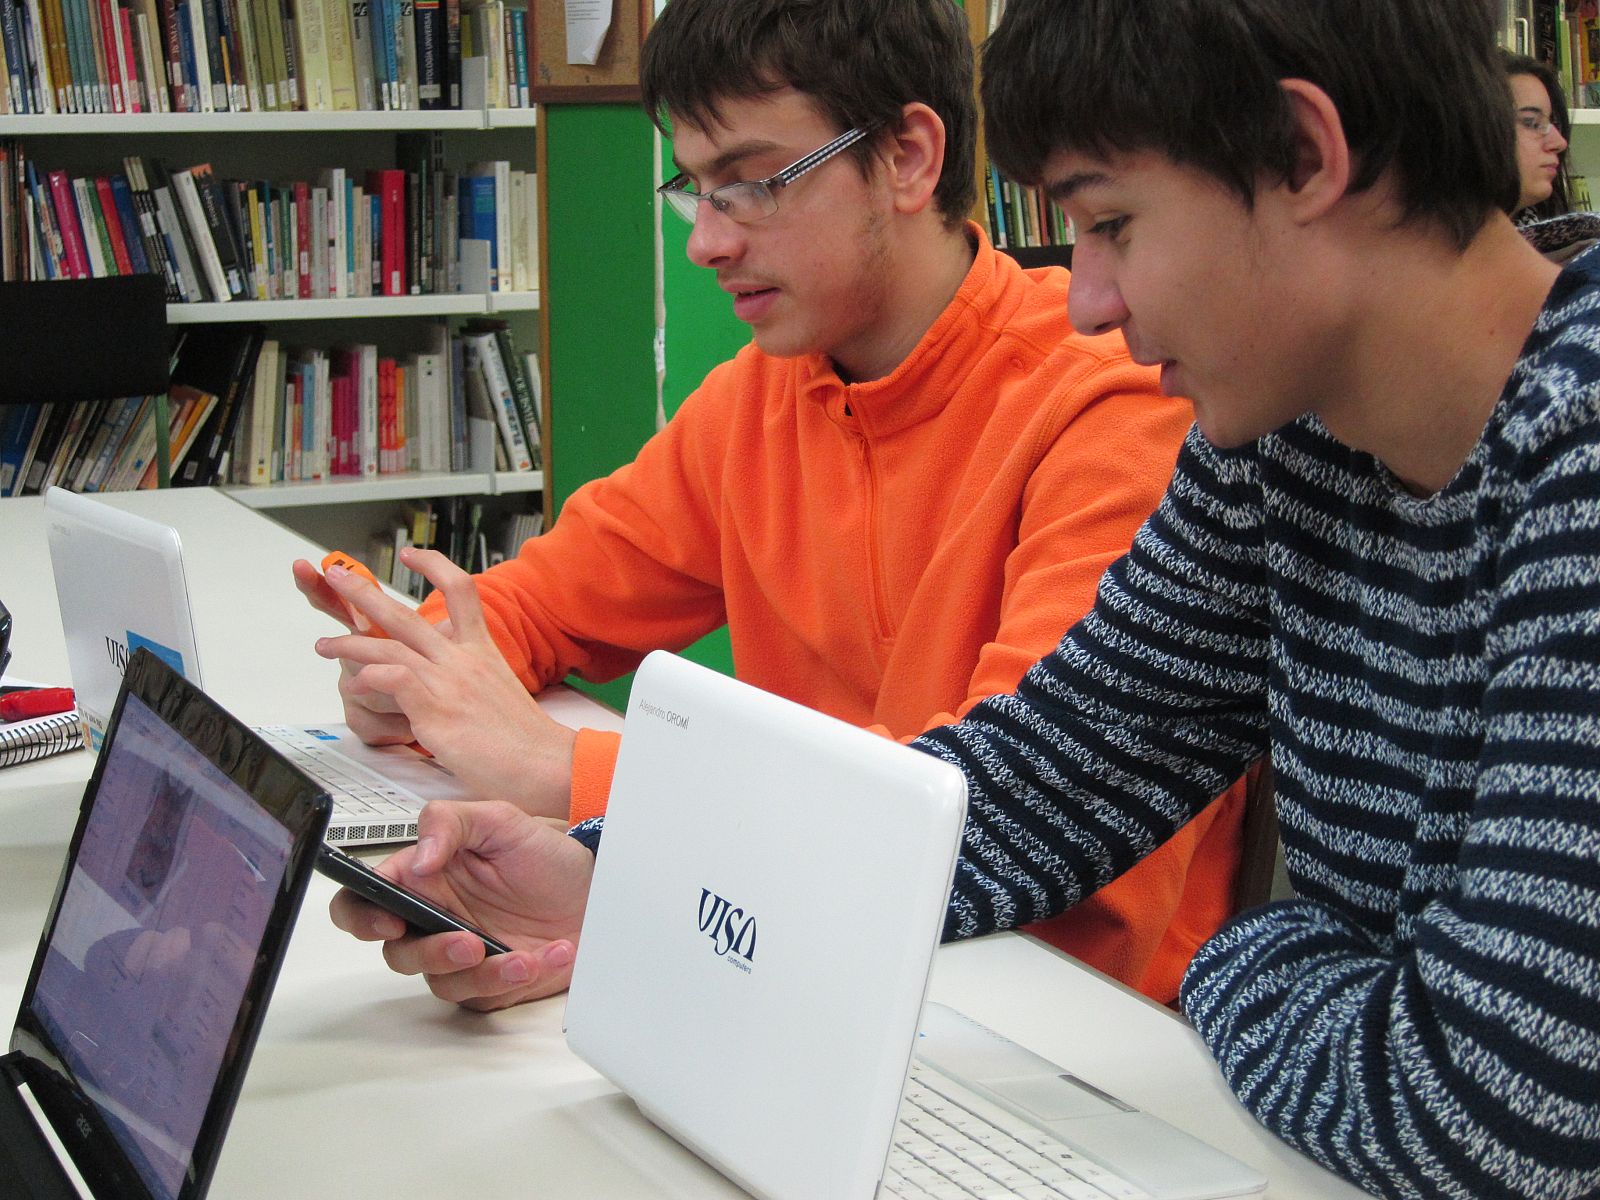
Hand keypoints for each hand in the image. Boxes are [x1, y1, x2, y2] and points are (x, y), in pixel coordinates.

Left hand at [308, 547, 576, 816]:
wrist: (548, 765)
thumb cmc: (527, 743)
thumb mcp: (499, 697)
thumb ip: (471, 687)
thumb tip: (454, 699)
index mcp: (482, 651)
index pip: (460, 591)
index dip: (434, 567)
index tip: (412, 556)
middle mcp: (463, 660)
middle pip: (406, 613)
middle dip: (364, 592)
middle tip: (338, 577)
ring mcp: (449, 682)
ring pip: (389, 645)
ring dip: (349, 643)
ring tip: (324, 644)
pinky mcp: (438, 710)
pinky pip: (392, 679)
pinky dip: (367, 678)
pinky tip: (354, 686)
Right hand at [329, 800, 592, 1009]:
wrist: (595, 891)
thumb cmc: (544, 856)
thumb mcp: (500, 820)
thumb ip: (450, 823)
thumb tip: (420, 858)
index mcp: (422, 878)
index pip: (364, 900)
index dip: (361, 915)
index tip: (389, 921)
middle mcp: (433, 920)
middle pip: (398, 953)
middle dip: (430, 953)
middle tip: (467, 943)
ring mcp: (459, 956)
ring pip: (441, 982)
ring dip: (481, 973)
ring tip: (522, 956)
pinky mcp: (489, 984)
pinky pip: (485, 995)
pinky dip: (515, 980)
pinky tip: (548, 955)